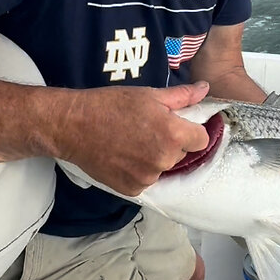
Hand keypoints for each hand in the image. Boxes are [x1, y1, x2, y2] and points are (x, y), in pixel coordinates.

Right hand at [55, 81, 210, 196]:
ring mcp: (147, 178)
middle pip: (181, 154)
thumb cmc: (111, 105)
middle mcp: (163, 160)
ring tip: (132, 142)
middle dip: (171, 143)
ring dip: (155, 158)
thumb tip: (205, 89)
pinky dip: (138, 171)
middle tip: (147, 130)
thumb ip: (182, 96)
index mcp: (172, 134)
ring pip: (163, 168)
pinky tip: (124, 156)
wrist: (74, 125)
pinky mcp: (132, 190)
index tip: (177, 125)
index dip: (191, 131)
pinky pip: (146, 181)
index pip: (202, 139)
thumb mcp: (149, 95)